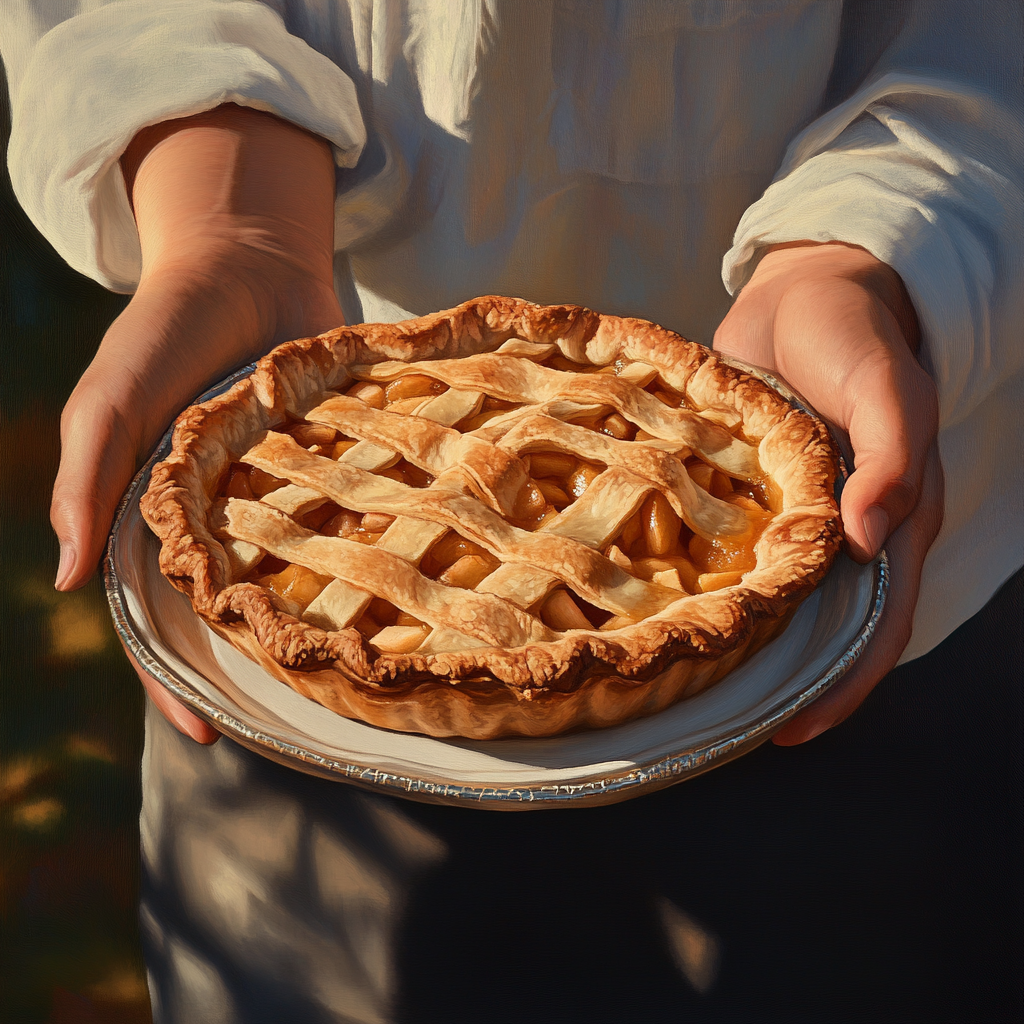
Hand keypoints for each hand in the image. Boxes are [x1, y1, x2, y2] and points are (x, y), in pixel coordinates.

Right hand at [52, 105, 342, 743]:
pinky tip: (404, 600)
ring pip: (302, 584)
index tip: (209, 737)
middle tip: (304, 729)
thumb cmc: (164, 331)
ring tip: (359, 687)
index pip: (161, 621)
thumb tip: (65, 580)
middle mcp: (226, 526)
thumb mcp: (110, 400)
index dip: (176, 681)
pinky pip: (355, 526)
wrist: (248, 264)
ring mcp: (286, 503)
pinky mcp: (336, 472)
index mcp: (160, 523)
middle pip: (240, 619)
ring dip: (323, 630)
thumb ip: (87, 480)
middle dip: (263, 676)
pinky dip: (373, 560)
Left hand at [714, 242, 942, 743]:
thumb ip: (894, 455)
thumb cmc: (854, 334)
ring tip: (699, 693)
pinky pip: (738, 554)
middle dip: (789, 683)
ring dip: (750, 647)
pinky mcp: (753, 494)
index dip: (843, 681)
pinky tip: (679, 616)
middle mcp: (845, 529)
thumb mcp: (885, 387)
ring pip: (779, 600)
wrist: (804, 289)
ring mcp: (798, 515)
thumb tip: (871, 538)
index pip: (877, 620)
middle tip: (731, 729)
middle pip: (825, 628)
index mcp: (892, 516)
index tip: (792, 727)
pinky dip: (719, 591)